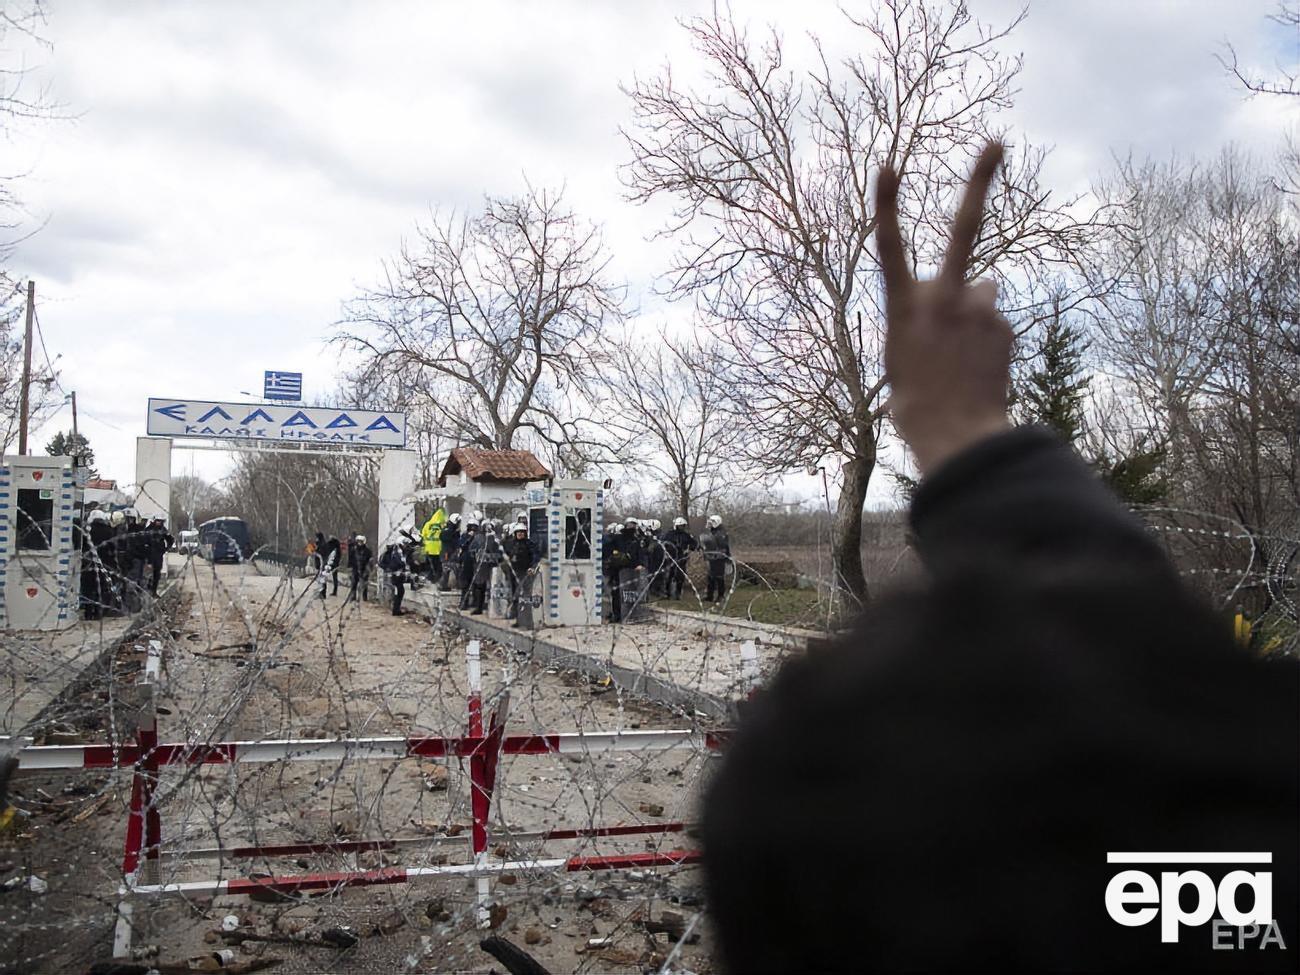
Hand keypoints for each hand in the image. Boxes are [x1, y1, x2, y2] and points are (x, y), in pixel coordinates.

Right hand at [876, 143, 1012, 474]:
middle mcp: (941, 298)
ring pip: (981, 293)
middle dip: (979, 180)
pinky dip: (988, 338)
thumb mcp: (903, 354)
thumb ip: (931, 312)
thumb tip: (984, 283)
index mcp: (902, 307)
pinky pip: (993, 321)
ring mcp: (977, 309)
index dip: (887, 206)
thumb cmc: (914, 401)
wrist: (954, 434)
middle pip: (963, 228)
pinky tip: (978, 368)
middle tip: (996, 143)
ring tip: (962, 356)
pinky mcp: (1002, 325)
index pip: (889, 247)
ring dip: (975, 313)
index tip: (889, 165)